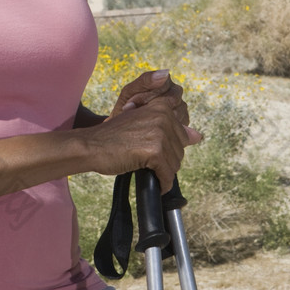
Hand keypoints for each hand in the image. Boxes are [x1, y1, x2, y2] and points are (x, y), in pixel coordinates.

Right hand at [86, 71, 201, 191]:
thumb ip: (170, 128)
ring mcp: (160, 132)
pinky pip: (167, 175)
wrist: (91, 146)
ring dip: (163, 172)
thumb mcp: (143, 125)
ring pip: (175, 163)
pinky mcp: (154, 150)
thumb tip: (198, 136)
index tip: (153, 151)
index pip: (182, 135)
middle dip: (166, 160)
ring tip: (146, 168)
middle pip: (180, 150)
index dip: (169, 148)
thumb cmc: (114, 137)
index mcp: (161, 107)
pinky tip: (153, 182)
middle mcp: (163, 115)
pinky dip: (162, 183)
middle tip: (146, 160)